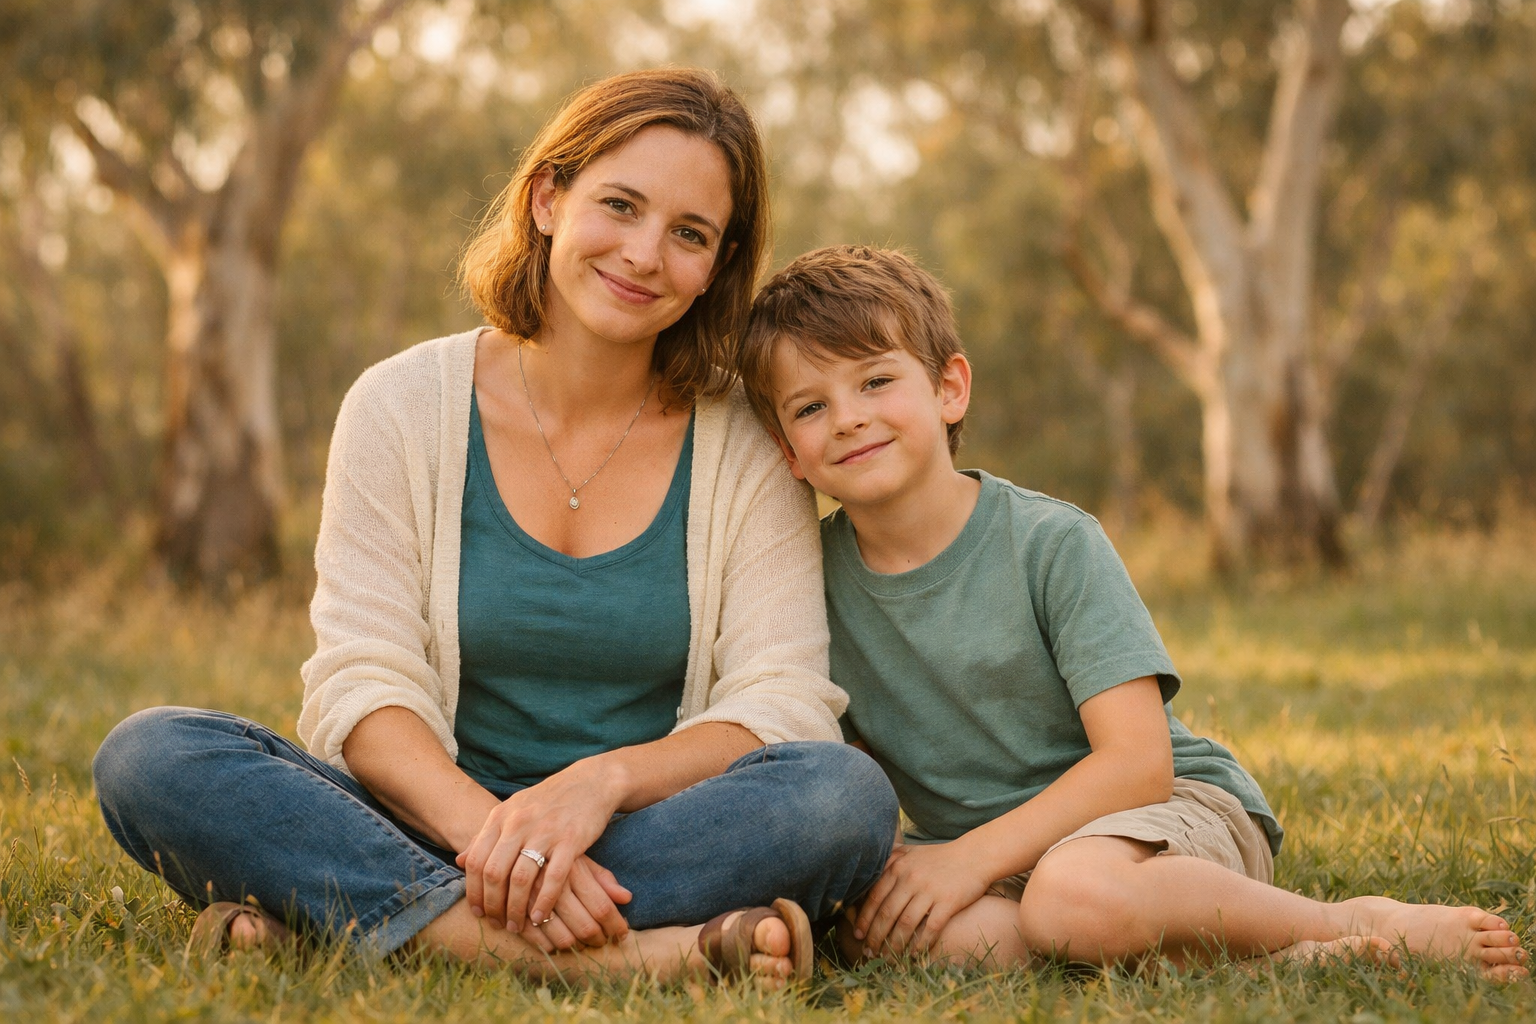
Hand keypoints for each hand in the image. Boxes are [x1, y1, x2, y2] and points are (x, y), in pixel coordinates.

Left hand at [455, 760, 622, 930]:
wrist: (590, 782)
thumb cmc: (549, 800)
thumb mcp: (513, 811)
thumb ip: (486, 835)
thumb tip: (460, 861)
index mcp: (501, 816)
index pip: (477, 861)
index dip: (474, 892)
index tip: (478, 912)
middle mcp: (519, 823)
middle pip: (495, 873)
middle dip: (493, 905)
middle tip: (497, 924)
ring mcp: (545, 831)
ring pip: (521, 879)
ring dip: (516, 909)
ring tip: (518, 926)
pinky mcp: (571, 840)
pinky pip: (553, 878)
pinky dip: (544, 903)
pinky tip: (540, 917)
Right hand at [510, 855, 632, 951]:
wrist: (510, 834)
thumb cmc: (551, 849)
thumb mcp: (578, 857)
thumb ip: (602, 878)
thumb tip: (627, 898)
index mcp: (574, 869)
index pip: (602, 906)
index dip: (615, 925)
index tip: (622, 935)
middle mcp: (554, 883)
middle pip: (585, 926)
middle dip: (597, 940)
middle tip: (601, 942)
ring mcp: (532, 897)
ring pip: (562, 937)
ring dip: (574, 947)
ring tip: (580, 945)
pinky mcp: (512, 906)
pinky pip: (536, 938)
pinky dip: (547, 946)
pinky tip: (552, 944)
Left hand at [853, 843, 991, 956]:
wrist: (975, 855)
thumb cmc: (940, 857)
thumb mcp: (911, 852)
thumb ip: (890, 859)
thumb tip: (867, 871)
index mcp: (898, 866)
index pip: (875, 896)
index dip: (864, 918)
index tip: (858, 934)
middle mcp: (910, 878)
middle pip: (887, 913)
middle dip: (875, 936)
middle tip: (869, 952)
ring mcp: (929, 890)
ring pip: (905, 924)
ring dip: (894, 945)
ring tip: (888, 958)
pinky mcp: (948, 902)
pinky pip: (930, 929)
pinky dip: (920, 945)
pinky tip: (914, 955)